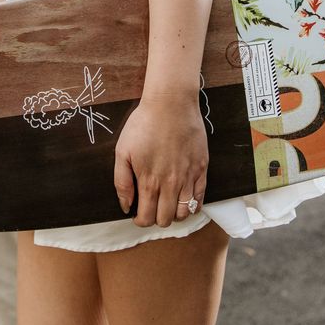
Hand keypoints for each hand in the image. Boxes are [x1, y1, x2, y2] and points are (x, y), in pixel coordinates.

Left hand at [113, 91, 207, 227]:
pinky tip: (183, 199)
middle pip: (166, 219)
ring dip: (174, 214)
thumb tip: (126, 206)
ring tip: (167, 204)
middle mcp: (171, 184)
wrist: (171, 104)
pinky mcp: (202, 169)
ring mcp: (188, 177)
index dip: (140, 221)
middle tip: (151, 208)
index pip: (147, 218)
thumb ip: (122, 182)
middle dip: (156, 219)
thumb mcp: (122, 152)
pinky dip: (192, 205)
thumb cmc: (143, 124)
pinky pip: (200, 199)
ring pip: (184, 213)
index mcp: (149, 181)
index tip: (137, 214)